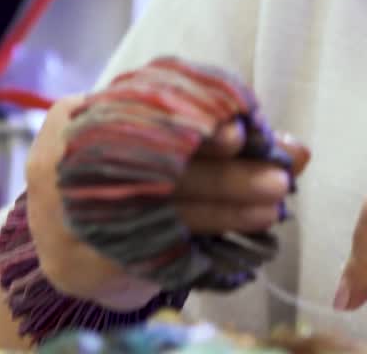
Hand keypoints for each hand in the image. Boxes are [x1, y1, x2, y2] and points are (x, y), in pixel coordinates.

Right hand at [26, 96, 309, 309]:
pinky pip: (151, 251)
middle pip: (158, 164)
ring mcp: (71, 212)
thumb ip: (227, 138)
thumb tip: (299, 150)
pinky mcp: (84, 259)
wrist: (67, 242)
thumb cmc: (127, 176)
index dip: (194, 118)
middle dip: (225, 173)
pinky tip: (240, 241)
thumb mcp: (162, 143)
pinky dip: (202, 245)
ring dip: (224, 211)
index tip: (238, 132)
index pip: (144, 107)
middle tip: (279, 179)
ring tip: (272, 209)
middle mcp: (69, 160)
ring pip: (160, 211)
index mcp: (81, 114)